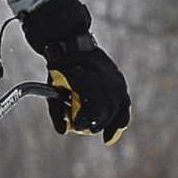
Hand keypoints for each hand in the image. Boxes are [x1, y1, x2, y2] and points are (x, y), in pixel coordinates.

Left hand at [22, 0, 131, 141]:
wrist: (71, 44)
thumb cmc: (60, 69)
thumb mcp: (52, 90)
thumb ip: (56, 112)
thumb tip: (62, 131)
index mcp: (88, 85)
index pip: (91, 112)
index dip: (84, 122)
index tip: (77, 126)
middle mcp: (104, 83)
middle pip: (105, 113)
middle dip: (96, 124)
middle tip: (87, 128)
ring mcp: (114, 81)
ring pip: (117, 110)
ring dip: (109, 122)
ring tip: (105, 133)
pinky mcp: (118, 81)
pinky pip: (125, 103)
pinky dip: (122, 118)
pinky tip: (117, 131)